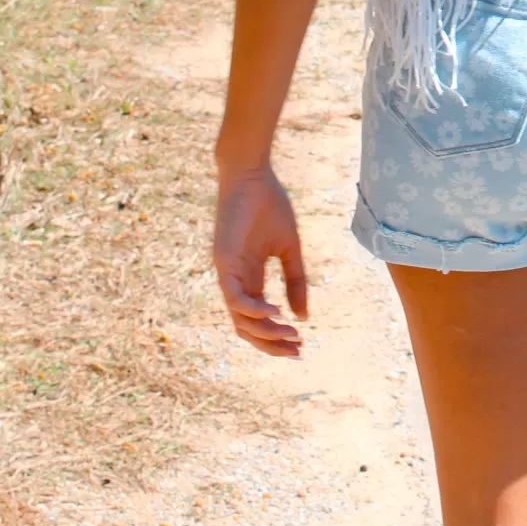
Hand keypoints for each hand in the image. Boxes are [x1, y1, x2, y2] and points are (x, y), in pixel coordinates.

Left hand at [213, 165, 308, 356]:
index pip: (258, 319)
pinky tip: (275, 312)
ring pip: (240, 319)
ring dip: (265, 332)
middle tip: (297, 350)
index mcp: (250, 278)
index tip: (301, 345)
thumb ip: (295, 281)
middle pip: (246, 328)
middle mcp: (236, 281)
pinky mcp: (224, 262)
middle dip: (270, 344)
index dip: (276, 337)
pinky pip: (236, 298)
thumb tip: (303, 317)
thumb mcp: (290, 249)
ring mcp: (228, 274)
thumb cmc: (270, 206)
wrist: (252, 175)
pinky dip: (254, 310)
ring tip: (290, 334)